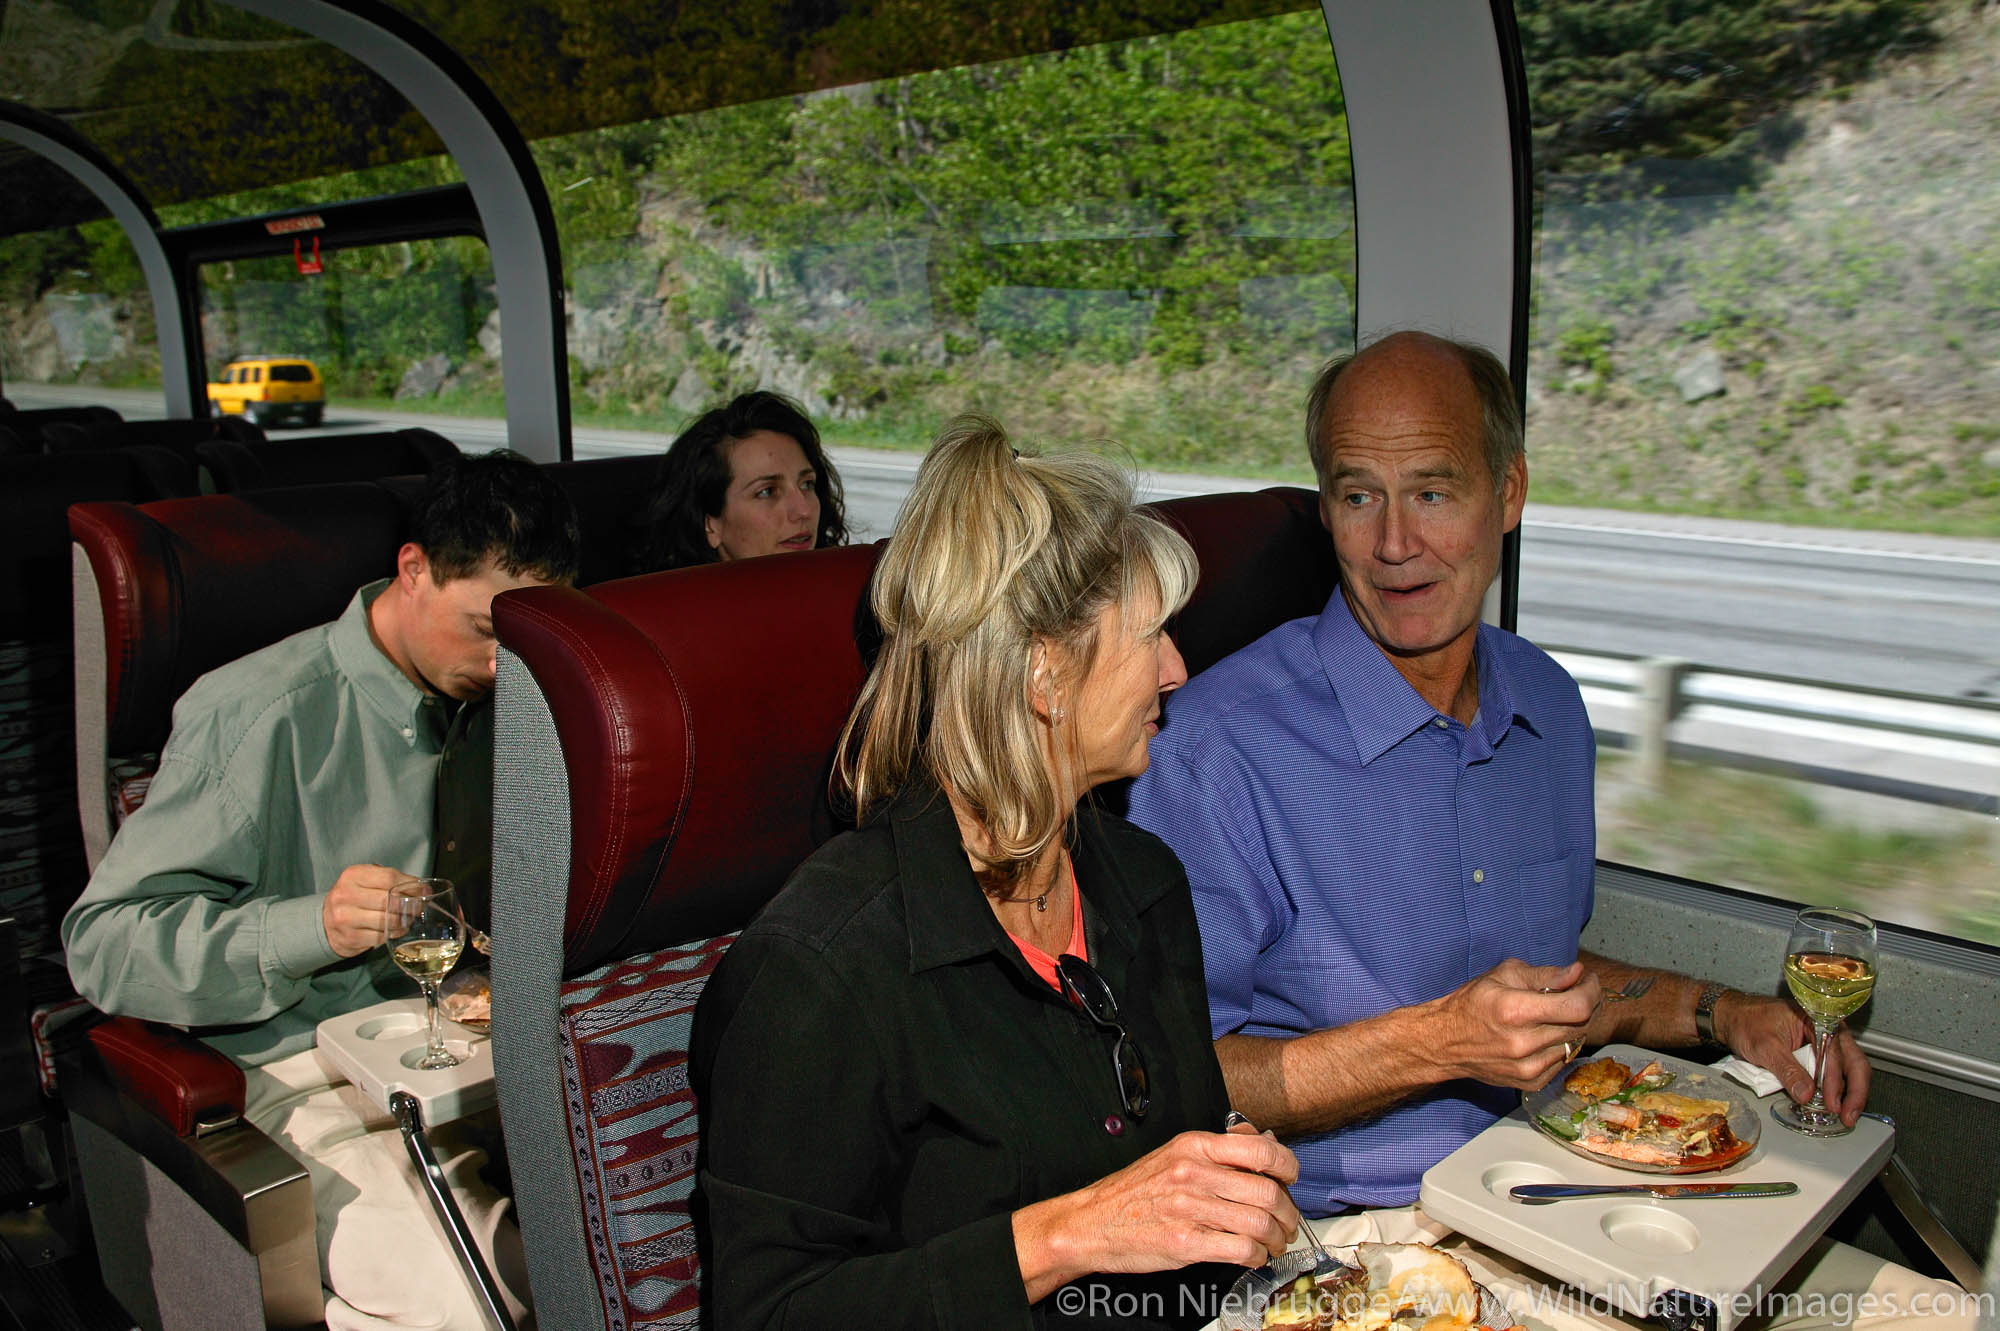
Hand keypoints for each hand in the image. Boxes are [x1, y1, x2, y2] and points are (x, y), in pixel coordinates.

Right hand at [322, 864, 415, 957]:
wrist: (326, 922)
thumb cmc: (354, 899)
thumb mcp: (366, 881)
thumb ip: (391, 880)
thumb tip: (424, 889)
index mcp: (352, 875)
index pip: (389, 878)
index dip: (411, 885)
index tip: (424, 891)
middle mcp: (345, 895)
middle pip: (389, 900)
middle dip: (410, 905)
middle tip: (419, 908)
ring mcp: (344, 918)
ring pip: (387, 920)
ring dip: (404, 921)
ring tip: (407, 920)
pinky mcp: (348, 938)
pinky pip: (381, 936)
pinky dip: (393, 934)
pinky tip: (395, 930)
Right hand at [1013, 1130, 1300, 1300]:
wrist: (1091, 1222)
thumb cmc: (1135, 1191)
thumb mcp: (1174, 1153)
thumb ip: (1219, 1148)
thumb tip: (1264, 1140)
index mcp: (1193, 1146)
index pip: (1260, 1148)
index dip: (1287, 1166)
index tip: (1290, 1178)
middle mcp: (1193, 1173)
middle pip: (1267, 1191)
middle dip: (1287, 1212)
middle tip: (1286, 1222)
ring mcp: (1189, 1209)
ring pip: (1259, 1223)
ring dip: (1276, 1238)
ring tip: (1273, 1243)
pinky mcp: (1185, 1243)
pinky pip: (1242, 1249)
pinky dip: (1257, 1256)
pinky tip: (1252, 1255)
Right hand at [1425, 959, 1601, 1090]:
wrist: (1445, 1042)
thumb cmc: (1474, 1003)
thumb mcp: (1504, 975)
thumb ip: (1545, 974)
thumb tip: (1578, 973)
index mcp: (1516, 1011)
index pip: (1577, 1006)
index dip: (1591, 991)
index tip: (1588, 981)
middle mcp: (1524, 1044)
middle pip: (1581, 1025)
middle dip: (1587, 1004)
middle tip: (1577, 992)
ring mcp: (1528, 1068)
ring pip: (1575, 1043)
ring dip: (1574, 1025)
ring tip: (1558, 1013)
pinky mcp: (1531, 1083)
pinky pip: (1563, 1061)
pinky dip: (1561, 1045)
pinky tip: (1544, 1034)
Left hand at [1717, 992, 1870, 1124]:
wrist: (1732, 1017)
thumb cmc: (1746, 1021)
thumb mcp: (1765, 1046)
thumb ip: (1787, 1070)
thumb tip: (1806, 1094)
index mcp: (1817, 1018)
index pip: (1834, 1053)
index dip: (1835, 1081)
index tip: (1830, 1102)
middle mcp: (1827, 1029)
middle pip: (1853, 1061)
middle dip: (1855, 1091)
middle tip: (1848, 1115)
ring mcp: (1824, 1043)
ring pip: (1848, 1069)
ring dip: (1848, 1093)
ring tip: (1843, 1114)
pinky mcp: (1817, 1055)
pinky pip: (1833, 1073)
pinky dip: (1835, 1090)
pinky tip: (1832, 1104)